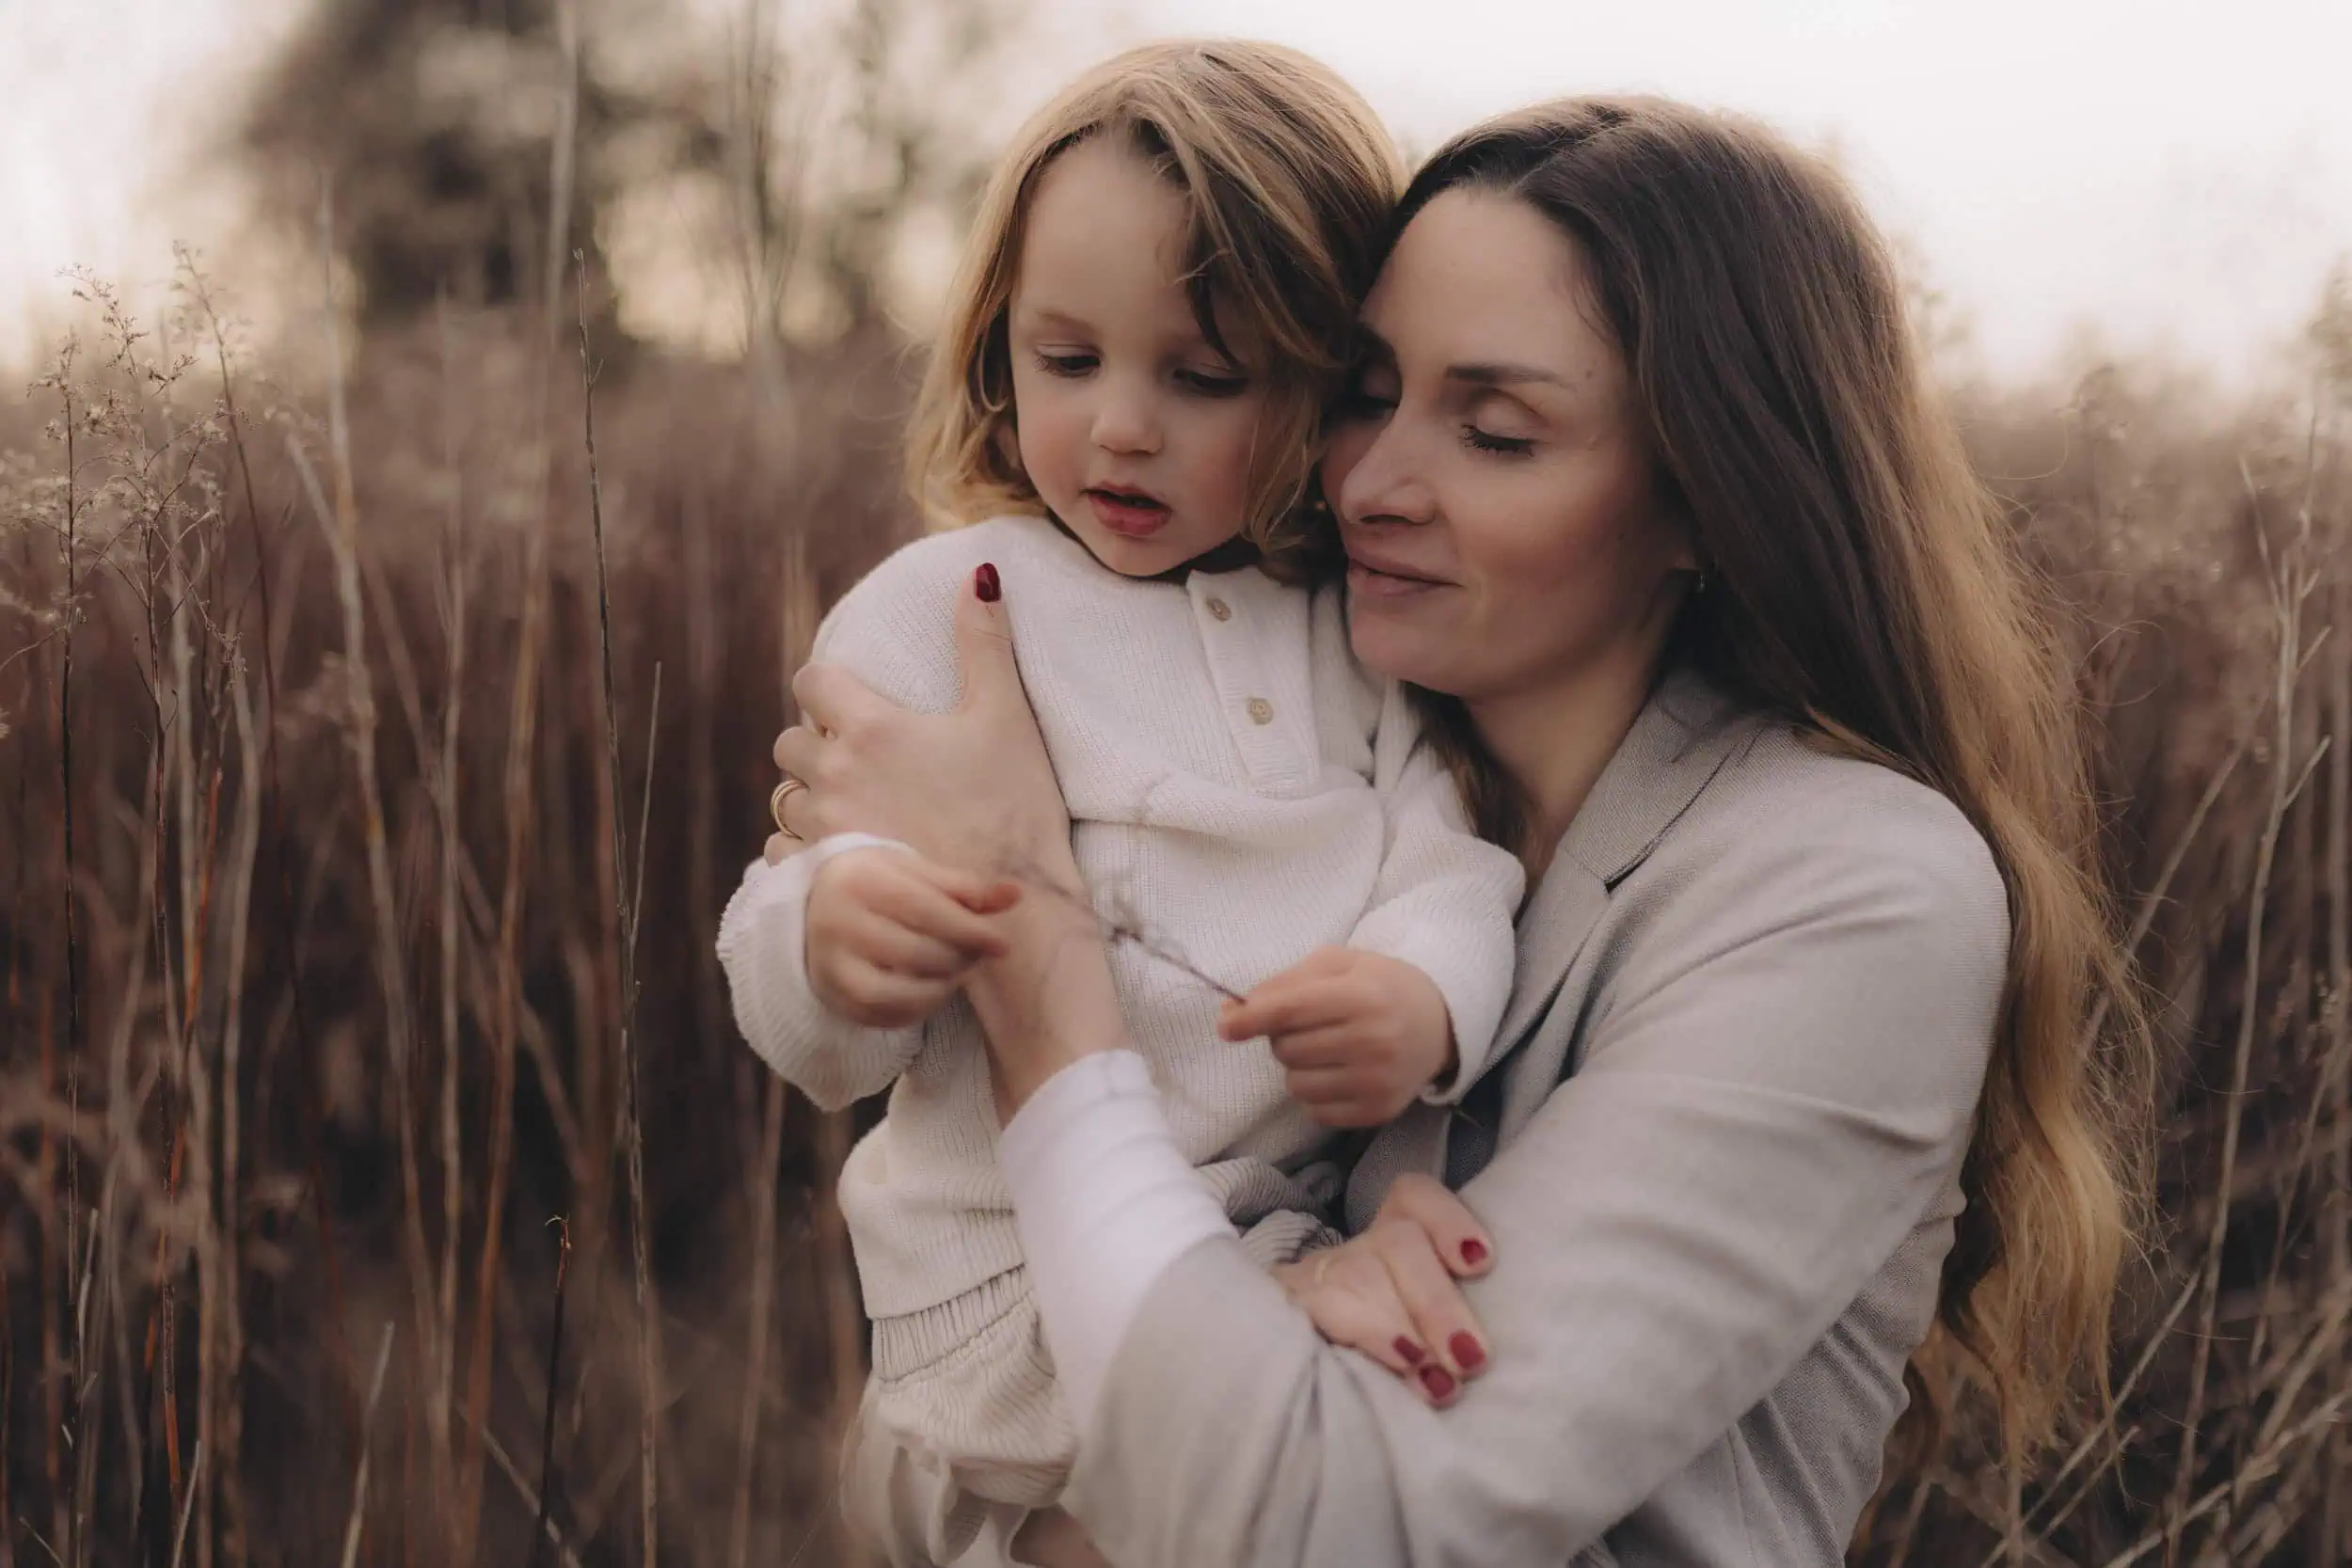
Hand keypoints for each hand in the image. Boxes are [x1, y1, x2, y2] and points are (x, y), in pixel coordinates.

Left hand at [768, 563, 1121, 1113]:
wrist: (1012, 908)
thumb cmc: (1014, 808)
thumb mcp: (1005, 717)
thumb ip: (984, 643)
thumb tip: (979, 573)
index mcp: (870, 727)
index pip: (810, 681)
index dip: (828, 687)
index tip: (853, 701)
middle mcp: (834, 774)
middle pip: (790, 740)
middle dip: (817, 743)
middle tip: (864, 760)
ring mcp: (824, 829)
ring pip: (784, 797)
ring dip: (810, 795)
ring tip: (856, 808)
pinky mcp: (826, 877)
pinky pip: (783, 853)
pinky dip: (805, 848)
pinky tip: (845, 851)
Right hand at [806, 848, 1020, 1028]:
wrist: (817, 905)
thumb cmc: (878, 884)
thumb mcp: (917, 872)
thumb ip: (965, 887)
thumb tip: (1015, 895)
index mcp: (863, 881)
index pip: (924, 910)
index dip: (968, 930)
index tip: (1002, 944)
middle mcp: (839, 924)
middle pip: (915, 953)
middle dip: (958, 959)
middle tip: (976, 955)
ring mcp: (831, 966)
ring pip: (897, 992)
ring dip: (940, 988)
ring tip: (955, 972)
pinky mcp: (833, 997)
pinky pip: (884, 1015)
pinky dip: (918, 1008)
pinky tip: (932, 990)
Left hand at [1218, 947, 1456, 1127]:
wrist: (1440, 1021)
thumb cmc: (1379, 985)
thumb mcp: (1337, 965)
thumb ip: (1283, 983)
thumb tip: (1231, 1014)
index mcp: (1361, 996)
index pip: (1291, 1011)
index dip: (1251, 1019)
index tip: (1226, 1026)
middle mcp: (1372, 1041)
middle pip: (1287, 1049)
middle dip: (1283, 1037)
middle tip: (1310, 1026)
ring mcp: (1377, 1081)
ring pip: (1296, 1084)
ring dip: (1297, 1067)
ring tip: (1325, 1049)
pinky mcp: (1379, 1111)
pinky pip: (1316, 1111)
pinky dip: (1315, 1094)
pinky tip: (1338, 1073)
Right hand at [1270, 1174, 1495, 1406]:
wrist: (1290, 1403)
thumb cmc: (1390, 1370)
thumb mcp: (1428, 1343)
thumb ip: (1451, 1333)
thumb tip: (1477, 1353)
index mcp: (1395, 1247)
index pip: (1414, 1198)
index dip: (1449, 1220)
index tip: (1479, 1263)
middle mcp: (1356, 1252)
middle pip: (1397, 1241)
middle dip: (1437, 1302)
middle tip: (1469, 1360)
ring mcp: (1313, 1278)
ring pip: (1358, 1272)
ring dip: (1400, 1324)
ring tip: (1434, 1380)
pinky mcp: (1283, 1305)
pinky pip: (1314, 1304)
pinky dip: (1361, 1333)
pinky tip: (1386, 1366)